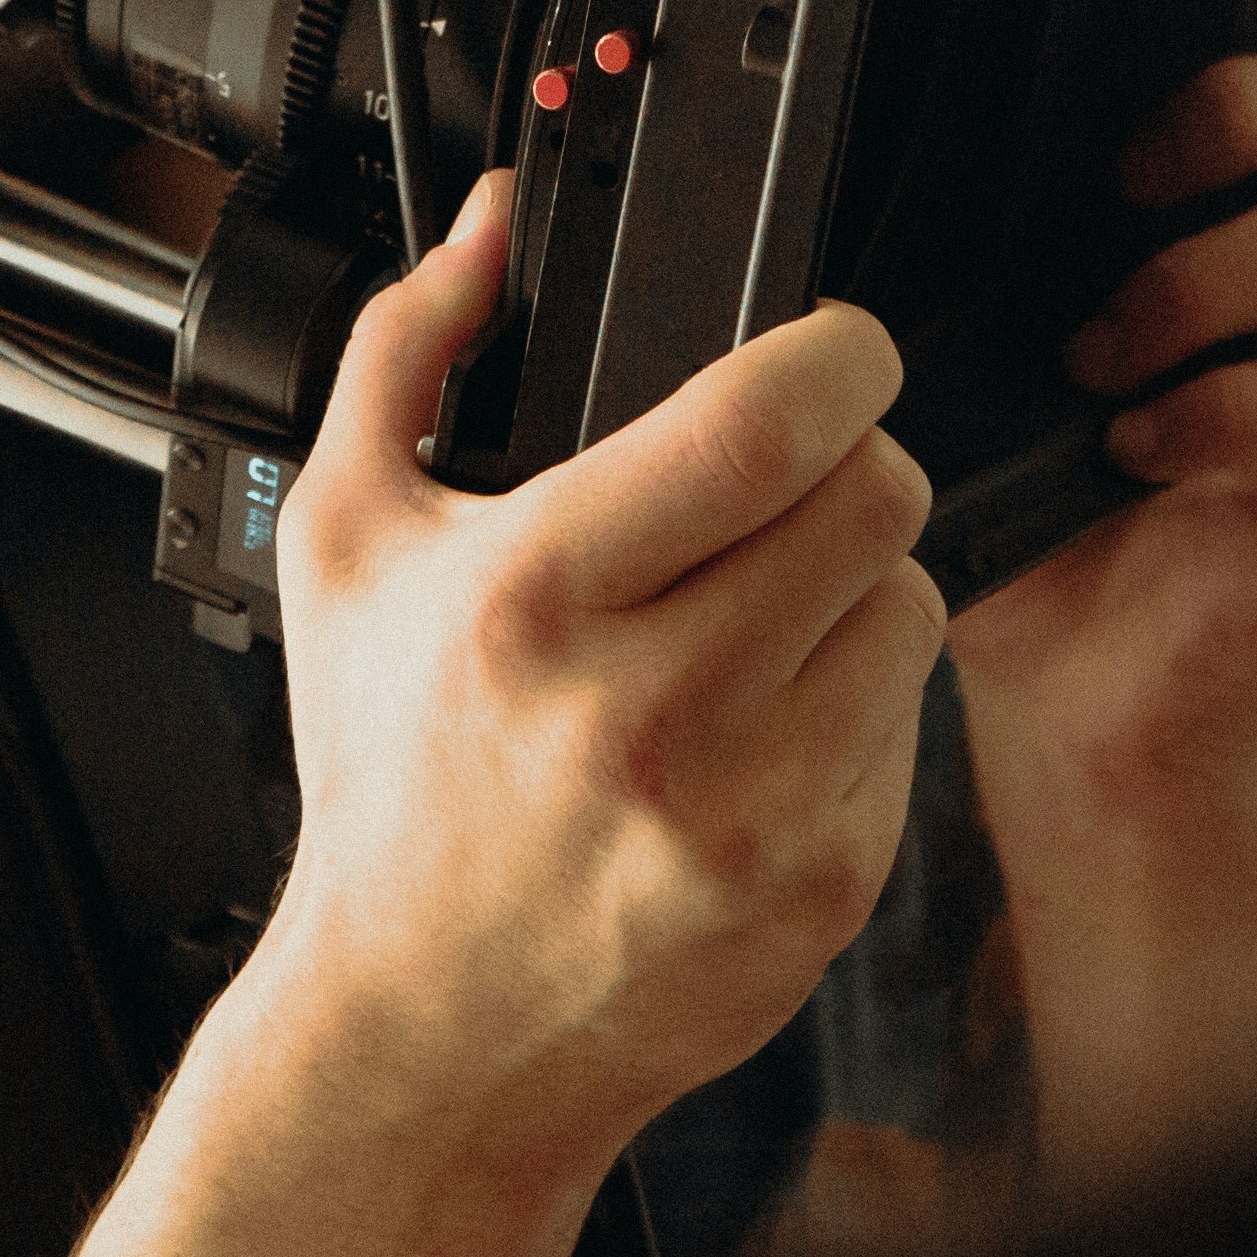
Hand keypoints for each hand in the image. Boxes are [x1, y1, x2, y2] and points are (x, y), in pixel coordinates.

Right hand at [238, 175, 947, 1195]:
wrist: (428, 1029)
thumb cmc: (390, 784)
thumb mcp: (343, 543)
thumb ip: (407, 352)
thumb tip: (490, 228)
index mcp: (539, 596)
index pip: (768, 422)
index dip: (836, 354)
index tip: (830, 350)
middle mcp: (655, 707)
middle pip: (876, 492)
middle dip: (848, 459)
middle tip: (788, 483)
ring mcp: (754, 807)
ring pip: (912, 599)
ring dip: (857, 582)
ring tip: (762, 612)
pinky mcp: (825, 884)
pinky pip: (910, 723)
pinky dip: (856, 702)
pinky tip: (761, 723)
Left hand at [950, 0, 1256, 849]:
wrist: (1074, 703)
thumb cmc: (1029, 506)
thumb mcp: (981, 330)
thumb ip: (983, 221)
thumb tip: (877, 96)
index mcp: (1234, 200)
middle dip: (1244, 102)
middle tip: (1124, 179)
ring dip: (1198, 281)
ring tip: (1096, 358)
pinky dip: (1226, 407)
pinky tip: (1140, 444)